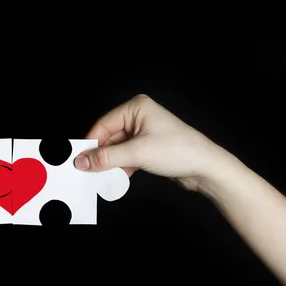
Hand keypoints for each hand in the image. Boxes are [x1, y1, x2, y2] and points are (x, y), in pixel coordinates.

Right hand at [74, 94, 233, 191]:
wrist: (206, 168)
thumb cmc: (179, 151)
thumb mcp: (137, 154)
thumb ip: (106, 158)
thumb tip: (83, 161)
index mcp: (136, 108)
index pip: (103, 125)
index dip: (90, 144)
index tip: (79, 160)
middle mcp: (139, 117)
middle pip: (108, 138)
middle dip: (101, 156)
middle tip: (89, 172)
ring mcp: (143, 133)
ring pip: (116, 149)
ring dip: (111, 164)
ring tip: (104, 177)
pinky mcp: (147, 148)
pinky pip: (125, 157)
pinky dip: (120, 167)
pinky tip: (118, 178)